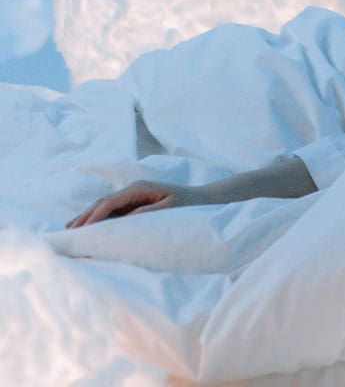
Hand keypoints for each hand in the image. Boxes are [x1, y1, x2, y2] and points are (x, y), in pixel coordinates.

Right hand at [65, 180, 215, 228]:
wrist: (204, 199)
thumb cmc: (190, 205)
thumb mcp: (170, 209)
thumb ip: (148, 212)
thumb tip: (126, 217)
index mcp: (140, 188)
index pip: (110, 202)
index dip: (94, 215)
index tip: (82, 229)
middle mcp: (134, 188)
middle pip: (103, 202)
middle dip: (85, 215)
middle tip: (68, 230)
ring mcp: (134, 193)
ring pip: (105, 204)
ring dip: (89, 215)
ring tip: (71, 227)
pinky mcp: (136, 200)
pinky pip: (114, 208)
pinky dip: (100, 215)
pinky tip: (90, 223)